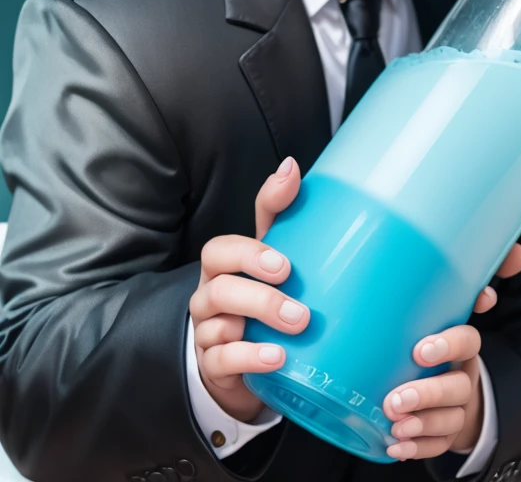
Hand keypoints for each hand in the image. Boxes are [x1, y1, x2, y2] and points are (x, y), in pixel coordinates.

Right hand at [189, 155, 306, 422]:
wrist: (251, 358)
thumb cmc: (263, 293)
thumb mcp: (273, 254)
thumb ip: (279, 211)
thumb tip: (291, 166)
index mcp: (224, 265)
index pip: (221, 250)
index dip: (248, 254)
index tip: (285, 265)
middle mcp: (210, 295)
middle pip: (221, 287)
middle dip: (259, 296)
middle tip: (300, 310)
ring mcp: (208, 331)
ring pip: (218, 323)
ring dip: (258, 326)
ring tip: (293, 332)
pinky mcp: (213, 366)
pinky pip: (221, 360)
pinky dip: (249, 358)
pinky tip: (276, 359)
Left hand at [384, 243, 520, 460]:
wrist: (455, 379)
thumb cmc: (440, 335)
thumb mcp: (444, 305)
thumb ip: (457, 276)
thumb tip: (496, 247)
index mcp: (462, 344)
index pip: (467, 341)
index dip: (448, 345)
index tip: (420, 349)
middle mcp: (463, 376)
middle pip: (455, 387)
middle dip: (427, 394)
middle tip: (394, 399)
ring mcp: (456, 407)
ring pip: (447, 420)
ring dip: (421, 424)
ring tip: (393, 425)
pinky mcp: (446, 431)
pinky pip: (436, 444)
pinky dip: (416, 447)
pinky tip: (393, 445)